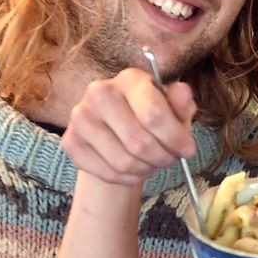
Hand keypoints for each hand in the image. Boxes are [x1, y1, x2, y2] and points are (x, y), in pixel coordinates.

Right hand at [62, 69, 198, 185]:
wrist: (116, 131)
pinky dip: (127, 178)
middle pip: (139, 142)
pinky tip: (134, 169)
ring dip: (145, 169)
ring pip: (123, 161)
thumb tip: (183, 91)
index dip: (175, 138)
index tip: (188, 150)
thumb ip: (180, 104)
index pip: (153, 114)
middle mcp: (100, 92)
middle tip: (169, 159)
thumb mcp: (173, 110)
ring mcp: (81, 116)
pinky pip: (107, 173)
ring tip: (151, 162)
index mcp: (130, 79)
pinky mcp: (70, 141)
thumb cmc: (150, 117)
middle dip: (162, 157)